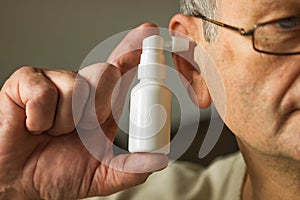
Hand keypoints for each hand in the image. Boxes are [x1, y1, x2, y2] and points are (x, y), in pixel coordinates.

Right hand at [0, 23, 167, 199]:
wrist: (17, 180)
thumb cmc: (56, 172)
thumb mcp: (101, 176)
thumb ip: (131, 169)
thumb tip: (159, 160)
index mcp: (102, 104)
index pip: (122, 68)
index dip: (134, 49)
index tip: (148, 32)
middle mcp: (82, 87)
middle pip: (108, 73)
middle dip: (100, 108)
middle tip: (82, 129)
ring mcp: (55, 81)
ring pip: (78, 86)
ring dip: (67, 121)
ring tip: (53, 132)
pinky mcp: (27, 81)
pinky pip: (44, 93)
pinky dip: (41, 120)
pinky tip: (34, 126)